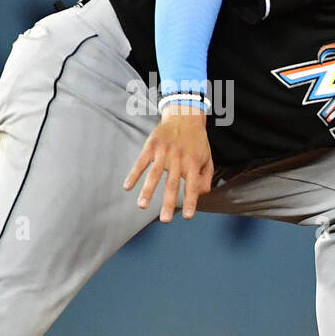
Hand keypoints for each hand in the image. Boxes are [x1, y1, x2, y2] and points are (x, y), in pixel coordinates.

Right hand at [123, 106, 214, 221]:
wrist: (185, 115)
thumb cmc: (197, 142)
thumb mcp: (207, 158)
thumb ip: (205, 178)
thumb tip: (199, 195)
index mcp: (194, 163)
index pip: (192, 186)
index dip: (191, 202)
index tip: (188, 217)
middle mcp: (179, 158)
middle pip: (172, 184)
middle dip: (168, 203)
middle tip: (165, 220)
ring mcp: (164, 152)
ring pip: (154, 175)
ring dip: (147, 191)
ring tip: (142, 206)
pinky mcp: (151, 145)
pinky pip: (141, 162)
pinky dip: (134, 174)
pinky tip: (127, 187)